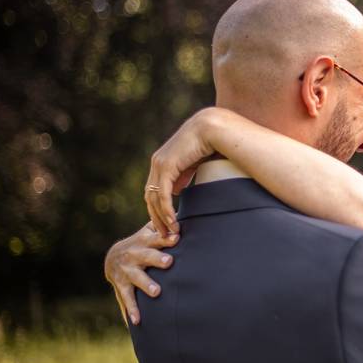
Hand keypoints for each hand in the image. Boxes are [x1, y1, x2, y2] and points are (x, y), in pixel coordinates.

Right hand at [104, 222, 177, 324]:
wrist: (113, 257)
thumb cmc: (143, 243)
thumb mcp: (150, 232)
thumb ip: (165, 226)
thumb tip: (185, 215)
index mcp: (144, 241)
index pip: (157, 237)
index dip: (166, 238)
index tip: (177, 238)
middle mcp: (135, 254)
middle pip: (147, 256)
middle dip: (157, 258)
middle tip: (169, 262)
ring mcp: (127, 270)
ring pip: (137, 277)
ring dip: (146, 284)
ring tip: (157, 292)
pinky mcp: (121, 285)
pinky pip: (127, 298)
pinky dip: (132, 309)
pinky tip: (138, 320)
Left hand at [144, 107, 220, 236]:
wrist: (212, 128)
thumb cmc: (209, 143)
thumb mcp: (193, 163)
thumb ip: (183, 175)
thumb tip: (177, 189)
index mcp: (162, 162)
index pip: (155, 190)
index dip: (158, 208)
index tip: (166, 223)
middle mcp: (157, 163)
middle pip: (150, 196)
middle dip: (157, 217)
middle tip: (164, 234)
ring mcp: (160, 164)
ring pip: (155, 198)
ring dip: (162, 218)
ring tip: (170, 233)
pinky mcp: (167, 167)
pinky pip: (164, 194)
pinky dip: (167, 210)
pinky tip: (173, 222)